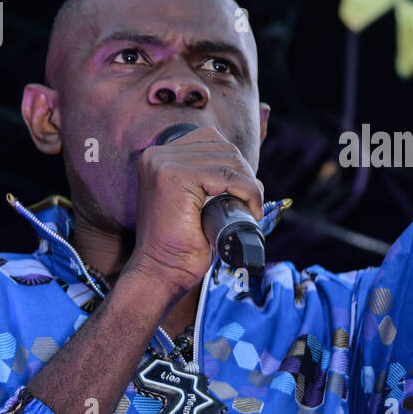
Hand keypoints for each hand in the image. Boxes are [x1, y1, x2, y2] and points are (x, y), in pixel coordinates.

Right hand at [124, 126, 264, 295]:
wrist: (160, 272)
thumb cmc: (181, 246)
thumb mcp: (199, 206)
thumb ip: (217, 184)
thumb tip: (255, 178)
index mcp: (159, 157)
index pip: (211, 141)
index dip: (236, 164)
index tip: (246, 193)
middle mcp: (156, 155)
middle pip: (222, 147)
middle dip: (245, 174)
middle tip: (253, 205)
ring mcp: (163, 163)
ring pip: (228, 160)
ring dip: (249, 185)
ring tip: (252, 210)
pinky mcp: (174, 176)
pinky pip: (226, 175)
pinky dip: (247, 191)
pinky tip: (250, 210)